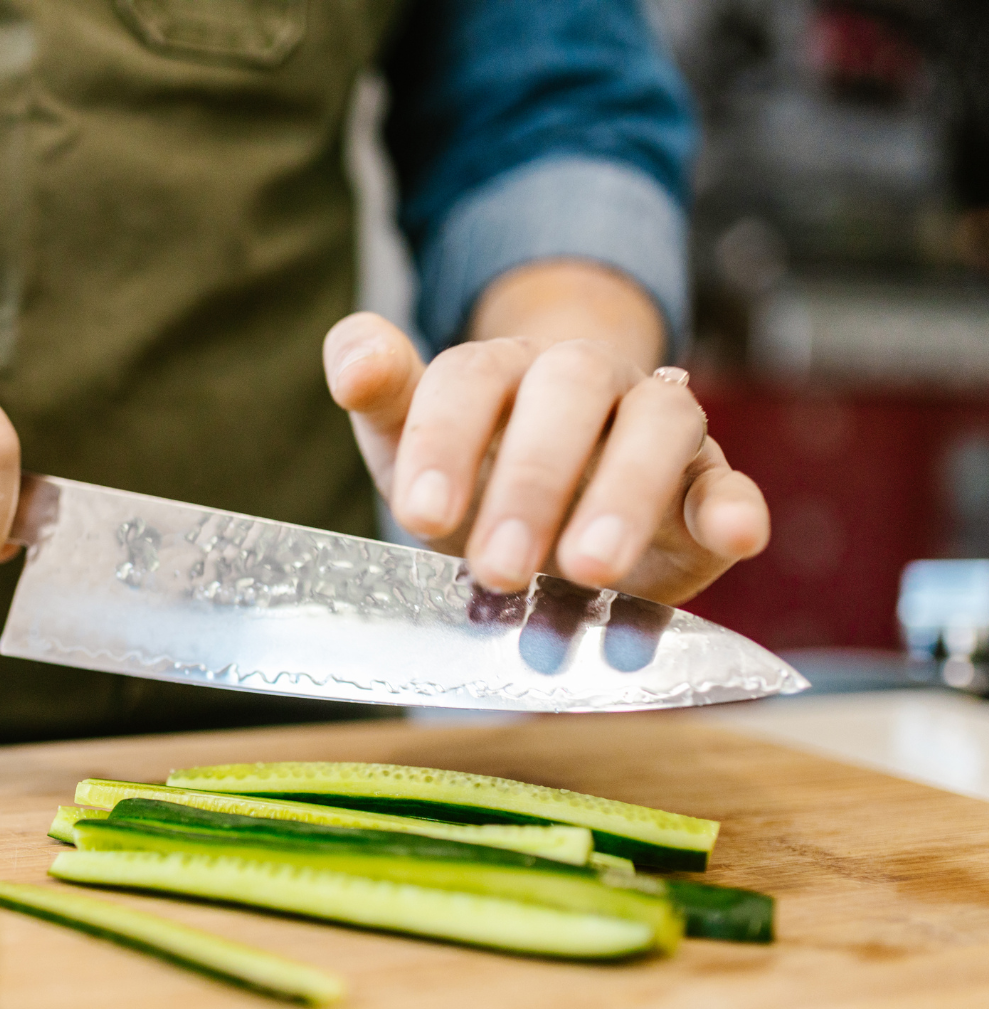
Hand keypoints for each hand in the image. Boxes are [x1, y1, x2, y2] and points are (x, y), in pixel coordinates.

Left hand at [322, 313, 768, 605]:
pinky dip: (733, 507)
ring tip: (587, 570)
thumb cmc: (472, 474)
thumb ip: (381, 396)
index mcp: (501, 369)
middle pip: (568, 393)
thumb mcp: (408, 444)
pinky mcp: (705, 485)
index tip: (419, 515)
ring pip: (658, 426)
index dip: (444, 440)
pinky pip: (728, 483)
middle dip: (531, 482)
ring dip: (624, 494)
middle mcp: (583, 381)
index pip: (470, 379)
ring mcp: (653, 426)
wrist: (555, 506)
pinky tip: (732, 536)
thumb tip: (352, 361)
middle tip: (497, 568)